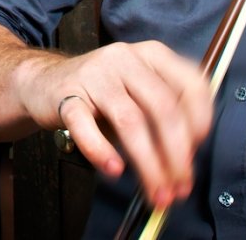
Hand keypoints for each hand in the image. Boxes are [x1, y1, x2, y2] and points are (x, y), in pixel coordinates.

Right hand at [18, 41, 212, 208]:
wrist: (44, 82)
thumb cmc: (100, 93)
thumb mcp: (138, 92)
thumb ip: (165, 113)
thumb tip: (186, 158)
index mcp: (152, 55)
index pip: (191, 84)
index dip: (201, 122)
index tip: (196, 152)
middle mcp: (126, 59)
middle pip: (163, 108)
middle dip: (176, 154)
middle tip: (179, 185)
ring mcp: (95, 75)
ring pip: (130, 121)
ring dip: (148, 164)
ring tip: (154, 190)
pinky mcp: (66, 95)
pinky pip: (85, 125)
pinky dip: (101, 151)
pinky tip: (113, 169)